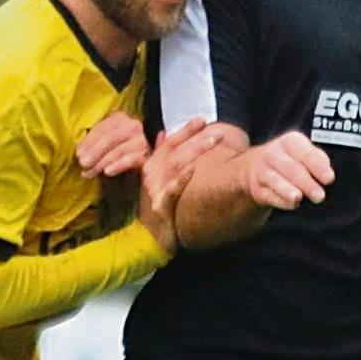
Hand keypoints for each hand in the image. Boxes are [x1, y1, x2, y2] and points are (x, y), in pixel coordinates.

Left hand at [77, 112, 149, 178]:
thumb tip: (80, 152)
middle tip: (82, 163)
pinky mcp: (147, 156)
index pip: (103, 128)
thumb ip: (94, 141)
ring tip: (90, 172)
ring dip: (101, 163)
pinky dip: (118, 166)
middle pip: (110, 138)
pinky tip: (107, 172)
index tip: (78, 153)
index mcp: (120, 118)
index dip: (89, 141)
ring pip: (119, 150)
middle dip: (94, 152)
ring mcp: (142, 140)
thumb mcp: (104, 142)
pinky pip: (131, 160)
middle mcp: (134, 126)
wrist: (137, 167)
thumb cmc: (114, 152)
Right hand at [139, 118, 218, 253]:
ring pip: (175, 165)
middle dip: (195, 138)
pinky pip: (172, 190)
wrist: (145, 239)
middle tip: (216, 130)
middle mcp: (151, 175)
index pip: (169, 143)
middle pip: (174, 151)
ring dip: (195, 151)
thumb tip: (163, 134)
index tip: (201, 120)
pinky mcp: (160, 206)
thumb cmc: (153, 208)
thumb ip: (158, 155)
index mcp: (151, 166)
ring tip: (213, 141)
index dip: (184, 131)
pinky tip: (194, 169)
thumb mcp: (154, 179)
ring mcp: (154, 190)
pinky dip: (182, 178)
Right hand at [241, 131, 333, 209]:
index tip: (329, 178)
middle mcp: (273, 153)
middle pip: (291, 168)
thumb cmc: (289, 160)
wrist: (252, 167)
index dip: (318, 166)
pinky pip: (267, 194)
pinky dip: (279, 200)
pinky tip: (291, 204)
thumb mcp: (303, 153)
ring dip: (287, 189)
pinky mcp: (255, 188)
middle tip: (320, 196)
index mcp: (290, 142)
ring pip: (275, 180)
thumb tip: (326, 173)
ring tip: (298, 198)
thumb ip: (318, 160)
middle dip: (306, 183)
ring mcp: (262, 170)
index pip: (306, 154)